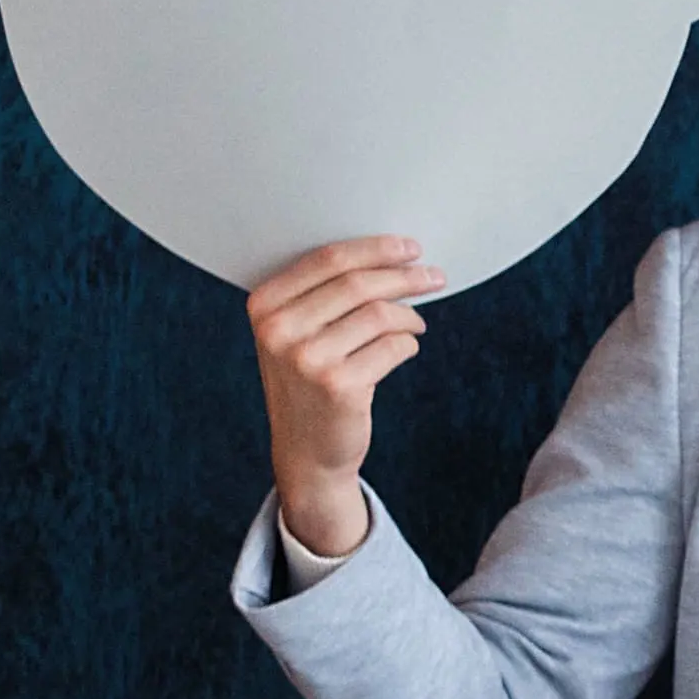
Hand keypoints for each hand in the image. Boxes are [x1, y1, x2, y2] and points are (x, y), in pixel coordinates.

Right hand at [246, 236, 441, 557]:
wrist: (307, 450)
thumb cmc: (309, 381)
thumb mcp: (297, 333)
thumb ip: (324, 294)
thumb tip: (391, 254)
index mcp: (264, 305)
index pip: (327, 260)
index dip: (376, 249)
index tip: (410, 248)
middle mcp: (278, 330)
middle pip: (358, 283)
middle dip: (405, 276)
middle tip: (435, 277)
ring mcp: (307, 358)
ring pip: (381, 314)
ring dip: (410, 316)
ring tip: (415, 323)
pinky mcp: (339, 385)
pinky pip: (394, 346)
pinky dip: (408, 344)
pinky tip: (404, 349)